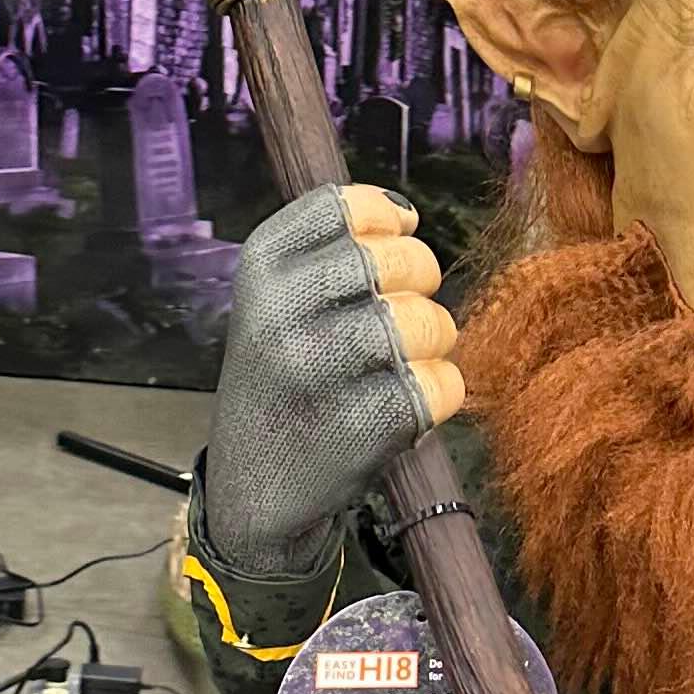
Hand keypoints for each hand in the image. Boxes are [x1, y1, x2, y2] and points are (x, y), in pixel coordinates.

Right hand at [205, 182, 458, 575]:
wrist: (252, 487)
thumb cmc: (280, 378)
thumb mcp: (273, 301)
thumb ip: (326, 251)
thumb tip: (404, 214)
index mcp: (258, 268)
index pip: (343, 205)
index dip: (386, 219)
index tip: (393, 239)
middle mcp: (281, 313)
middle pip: (398, 260)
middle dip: (422, 277)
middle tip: (408, 305)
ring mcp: (318, 371)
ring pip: (426, 322)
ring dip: (434, 338)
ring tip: (409, 356)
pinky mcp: (361, 428)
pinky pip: (442, 384)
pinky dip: (440, 390)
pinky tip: (408, 400)